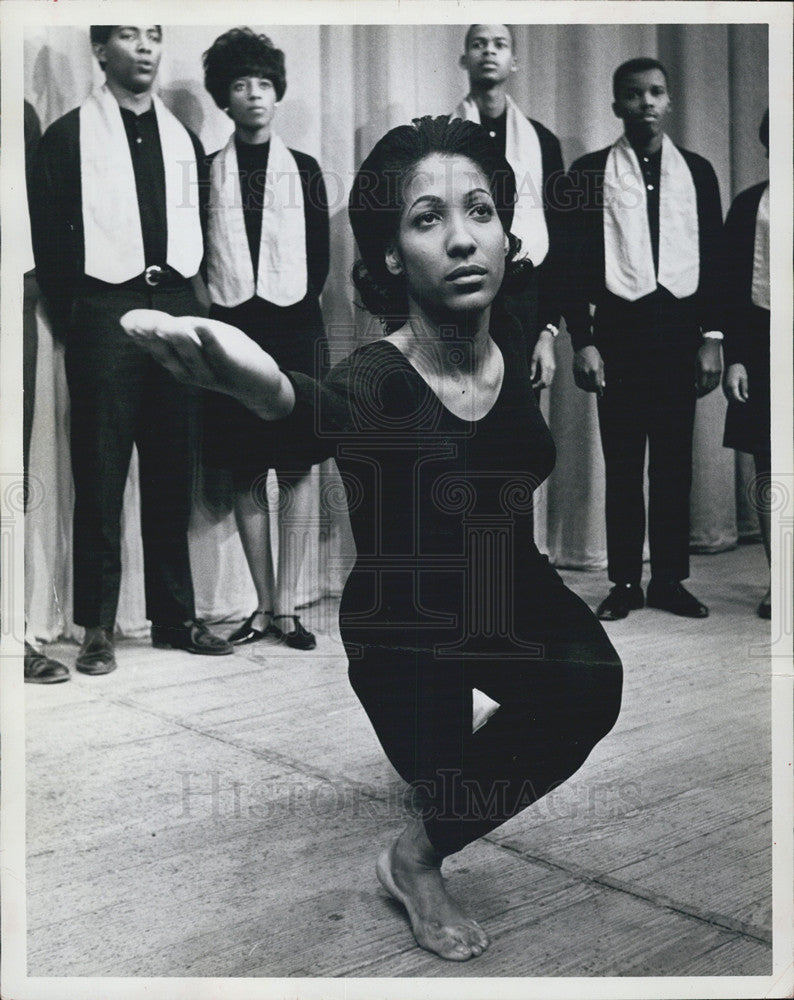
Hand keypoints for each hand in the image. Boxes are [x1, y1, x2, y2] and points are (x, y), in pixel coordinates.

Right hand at [120, 309, 294, 419]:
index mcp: (179, 363)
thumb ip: (175, 330)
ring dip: (179, 340)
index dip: (141, 335)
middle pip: (168, 353)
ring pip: (191, 355)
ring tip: (166, 325)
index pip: (155, 348)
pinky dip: (210, 341)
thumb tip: (144, 319)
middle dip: (152, 338)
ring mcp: (209, 372)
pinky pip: (218, 354)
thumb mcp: (198, 339)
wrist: (260, 380)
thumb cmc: (226, 353)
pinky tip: (202, 326)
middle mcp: (189, 371)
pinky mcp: (230, 368)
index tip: (126, 322)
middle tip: (136, 323)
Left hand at [530, 329, 556, 388]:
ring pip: (550, 380)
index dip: (538, 386)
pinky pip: (551, 376)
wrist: (547, 340)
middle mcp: (551, 368)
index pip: (543, 381)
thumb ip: (533, 369)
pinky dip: (546, 379)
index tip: (531, 387)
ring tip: (535, 383)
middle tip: (532, 386)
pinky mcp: (553, 366)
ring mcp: (553, 367)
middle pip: (547, 382)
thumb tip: (531, 379)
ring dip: (543, 383)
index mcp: (546, 366)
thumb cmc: (539, 348)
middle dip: (540, 386)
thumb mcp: (534, 358)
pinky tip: (539, 378)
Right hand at [572, 345, 605, 395]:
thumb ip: (601, 376)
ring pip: (583, 386)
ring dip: (587, 389)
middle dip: (594, 390)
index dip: (599, 391)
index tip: (601, 395)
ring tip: (591, 388)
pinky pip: (578, 383)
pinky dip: (581, 386)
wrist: (583, 347)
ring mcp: (579, 372)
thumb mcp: (601, 364)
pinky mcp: (575, 371)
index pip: (597, 385)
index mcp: (594, 370)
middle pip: (590, 387)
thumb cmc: (594, 355)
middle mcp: (586, 372)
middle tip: (596, 391)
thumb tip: (602, 386)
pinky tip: (585, 385)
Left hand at [696, 340, 721, 397]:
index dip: (699, 389)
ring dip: (710, 388)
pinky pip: (717, 380)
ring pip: (714, 385)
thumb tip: (697, 384)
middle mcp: (710, 371)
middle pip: (708, 386)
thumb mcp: (697, 364)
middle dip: (705, 391)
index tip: (698, 392)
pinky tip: (711, 385)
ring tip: (707, 390)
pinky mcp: (720, 370)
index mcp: (703, 370)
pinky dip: (714, 384)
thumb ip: (698, 374)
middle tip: (702, 393)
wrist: (712, 345)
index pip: (701, 385)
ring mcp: (716, 371)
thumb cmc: (701, 355)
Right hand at [724, 363, 748, 402]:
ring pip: (728, 397)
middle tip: (743, 401)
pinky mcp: (722, 385)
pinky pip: (726, 393)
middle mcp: (726, 388)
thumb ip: (744, 388)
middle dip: (737, 401)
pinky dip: (730, 395)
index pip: (736, 398)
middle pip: (731, 399)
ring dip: (733, 399)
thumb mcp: (744, 378)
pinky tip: (735, 394)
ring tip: (739, 398)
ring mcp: (723, 387)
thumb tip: (745, 397)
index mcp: (732, 386)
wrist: (730, 362)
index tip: (745, 401)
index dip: (741, 401)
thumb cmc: (739, 369)